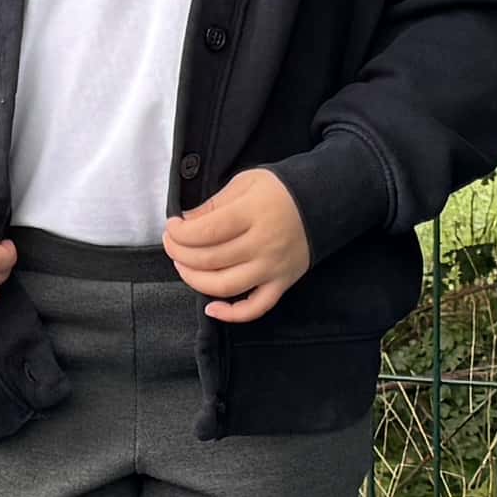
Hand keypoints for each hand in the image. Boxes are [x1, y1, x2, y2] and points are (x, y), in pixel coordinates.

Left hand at [162, 165, 312, 322]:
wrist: (324, 201)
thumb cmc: (280, 189)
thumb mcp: (245, 182)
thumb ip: (214, 204)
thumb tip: (186, 223)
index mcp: (252, 213)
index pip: (205, 231)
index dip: (180, 233)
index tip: (171, 227)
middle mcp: (262, 244)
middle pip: (210, 259)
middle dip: (180, 254)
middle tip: (172, 244)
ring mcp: (273, 267)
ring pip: (225, 286)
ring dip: (195, 280)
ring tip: (183, 267)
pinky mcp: (282, 283)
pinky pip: (256, 308)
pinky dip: (232, 314)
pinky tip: (211, 308)